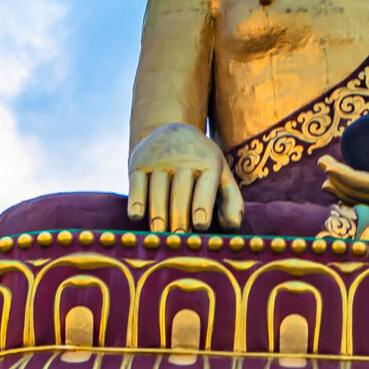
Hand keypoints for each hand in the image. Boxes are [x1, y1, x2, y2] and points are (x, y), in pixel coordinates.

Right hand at [128, 123, 243, 232]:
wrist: (172, 131)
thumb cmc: (203, 164)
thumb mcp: (221, 175)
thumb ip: (232, 201)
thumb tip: (232, 226)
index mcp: (208, 164)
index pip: (206, 186)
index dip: (202, 204)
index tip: (200, 224)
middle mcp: (183, 160)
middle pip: (180, 191)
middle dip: (179, 215)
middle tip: (178, 238)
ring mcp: (158, 161)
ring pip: (157, 189)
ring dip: (158, 213)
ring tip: (159, 234)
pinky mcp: (138, 164)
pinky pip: (136, 184)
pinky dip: (136, 200)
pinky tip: (137, 216)